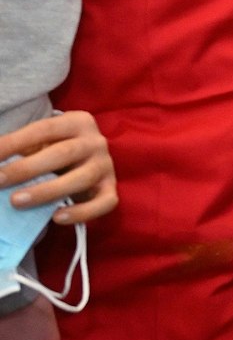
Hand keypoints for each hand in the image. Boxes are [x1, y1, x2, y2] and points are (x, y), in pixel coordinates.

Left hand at [0, 111, 115, 224]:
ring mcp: (105, 166)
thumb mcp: (40, 142)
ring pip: (81, 179)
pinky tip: (56, 218)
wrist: (86, 161)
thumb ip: (19, 148)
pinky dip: (81, 212)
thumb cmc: (55, 151)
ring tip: (16, 201)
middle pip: (63, 153)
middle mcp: (96, 142)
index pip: (44, 129)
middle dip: (27, 168)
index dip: (15, 143)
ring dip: (47, 191)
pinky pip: (103, 203)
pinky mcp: (111, 189)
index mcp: (78, 122)